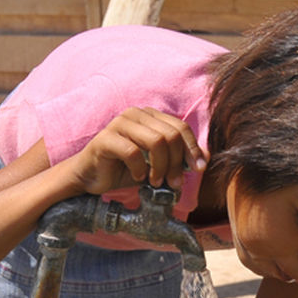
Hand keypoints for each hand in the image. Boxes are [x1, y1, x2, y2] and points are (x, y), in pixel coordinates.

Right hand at [66, 107, 207, 194]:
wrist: (91, 177)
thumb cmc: (124, 169)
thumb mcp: (157, 166)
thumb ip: (178, 160)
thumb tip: (206, 158)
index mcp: (150, 116)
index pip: (180, 127)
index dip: (192, 148)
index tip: (198, 169)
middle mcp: (137, 114)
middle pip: (171, 134)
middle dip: (176, 163)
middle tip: (173, 183)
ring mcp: (120, 123)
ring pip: (156, 141)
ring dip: (160, 166)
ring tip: (155, 182)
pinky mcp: (105, 138)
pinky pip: (133, 152)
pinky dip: (139, 168)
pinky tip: (137, 177)